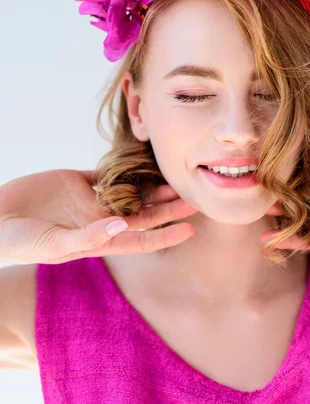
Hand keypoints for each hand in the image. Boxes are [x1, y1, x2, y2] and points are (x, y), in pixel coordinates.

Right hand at [0, 169, 196, 264]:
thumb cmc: (19, 241)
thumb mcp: (53, 244)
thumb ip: (87, 237)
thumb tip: (122, 227)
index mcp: (98, 240)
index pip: (140, 240)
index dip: (165, 236)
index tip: (191, 230)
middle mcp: (100, 220)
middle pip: (143, 214)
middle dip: (169, 208)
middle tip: (195, 199)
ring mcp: (90, 199)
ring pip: (130, 191)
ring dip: (154, 187)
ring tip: (178, 178)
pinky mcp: (78, 181)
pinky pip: (109, 173)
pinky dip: (127, 167)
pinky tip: (148, 160)